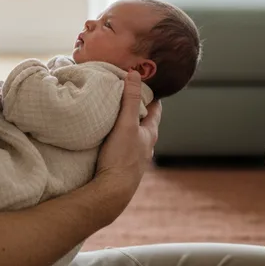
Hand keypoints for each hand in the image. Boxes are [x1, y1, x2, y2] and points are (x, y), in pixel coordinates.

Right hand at [94, 70, 160, 221]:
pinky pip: (123, 147)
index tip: (146, 83)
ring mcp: (135, 158)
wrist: (112, 192)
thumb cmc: (121, 157)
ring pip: (134, 135)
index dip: (152, 95)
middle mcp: (146, 146)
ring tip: (114, 114)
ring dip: (127, 125)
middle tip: (126, 94)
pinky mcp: (123, 166)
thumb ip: (129, 99)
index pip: (156, 109)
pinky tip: (108, 138)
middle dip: (137, 108)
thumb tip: (134, 74)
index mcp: (150, 134)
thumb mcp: (126, 124)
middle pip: (144, 122)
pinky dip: (118, 138)